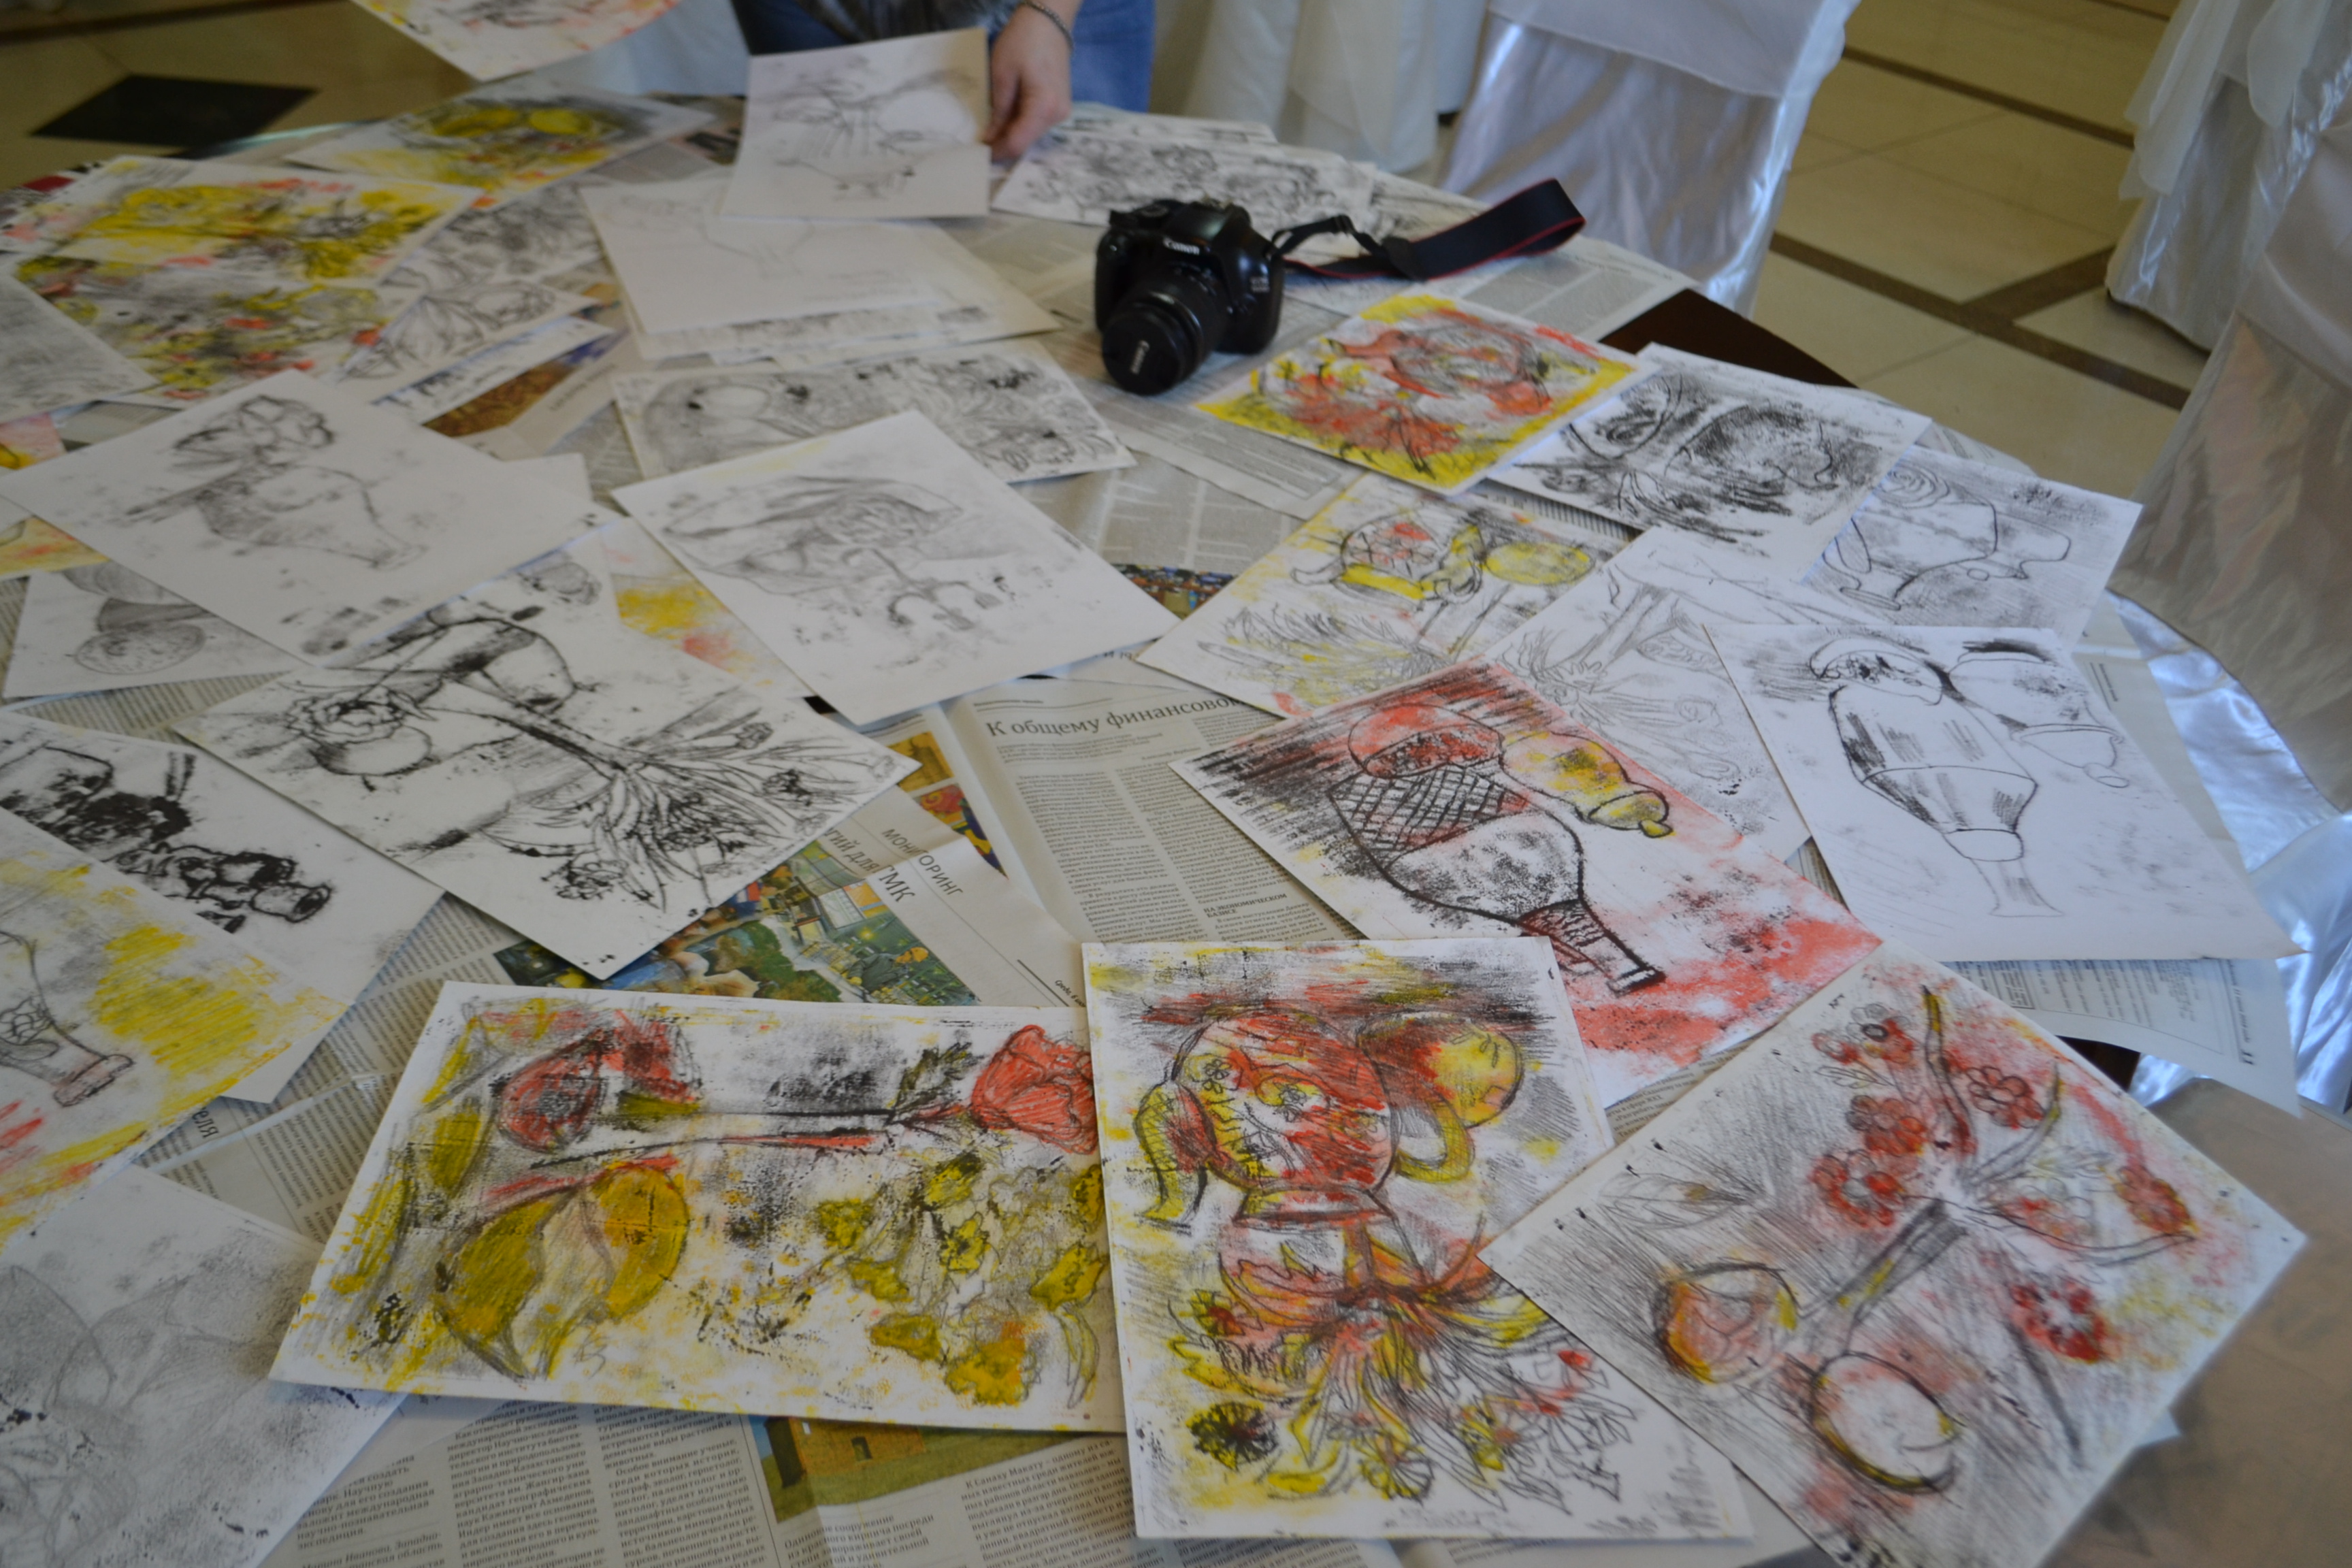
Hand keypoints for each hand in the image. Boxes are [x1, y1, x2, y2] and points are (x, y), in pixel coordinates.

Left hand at [986, 1, 1077, 161]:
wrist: (1048, 22)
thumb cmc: (1023, 42)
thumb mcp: (1002, 76)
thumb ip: (998, 112)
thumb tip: (989, 139)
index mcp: (1044, 108)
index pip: (1018, 143)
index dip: (997, 152)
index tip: (977, 154)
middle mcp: (1057, 115)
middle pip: (1026, 143)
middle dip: (1002, 146)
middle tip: (979, 144)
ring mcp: (1061, 112)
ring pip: (1031, 135)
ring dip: (1010, 135)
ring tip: (989, 130)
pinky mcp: (1059, 107)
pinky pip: (1036, 124)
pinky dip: (1019, 125)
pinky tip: (1005, 119)